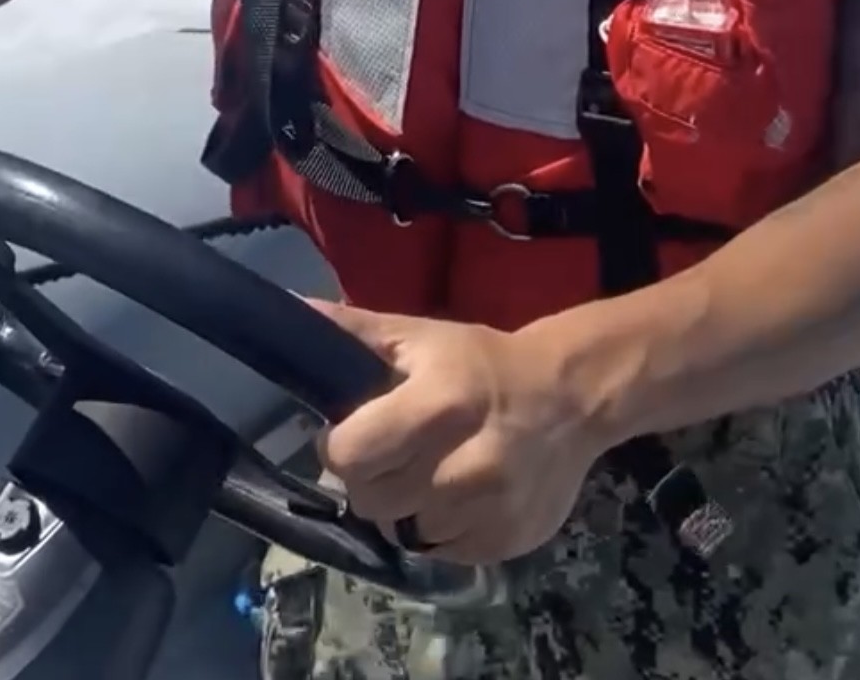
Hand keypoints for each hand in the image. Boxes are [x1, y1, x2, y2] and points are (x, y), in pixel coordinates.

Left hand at [311, 298, 604, 566]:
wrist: (570, 397)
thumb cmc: (482, 362)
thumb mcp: (420, 335)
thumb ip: (354, 330)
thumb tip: (290, 309)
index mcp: (437, 406)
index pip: (350, 454)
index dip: (338, 446)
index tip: (351, 433)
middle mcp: (462, 465)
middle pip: (371, 500)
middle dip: (370, 478)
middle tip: (392, 453)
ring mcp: (487, 510)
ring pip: (405, 531)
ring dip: (407, 506)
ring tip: (429, 471)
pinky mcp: (505, 543)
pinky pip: (442, 551)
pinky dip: (441, 529)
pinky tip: (458, 494)